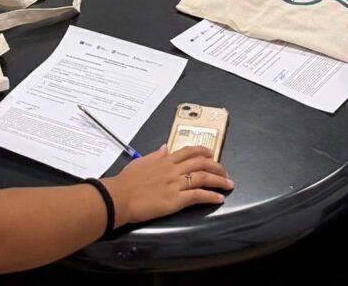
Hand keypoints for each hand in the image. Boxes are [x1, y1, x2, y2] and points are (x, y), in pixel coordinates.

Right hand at [102, 145, 232, 226]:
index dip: (204, 152)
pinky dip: (210, 196)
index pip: (189, 151)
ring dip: (219, 181)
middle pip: (201, 163)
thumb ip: (155, 155)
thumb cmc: (126, 182)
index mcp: (165, 160)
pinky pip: (197, 196)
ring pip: (203, 178)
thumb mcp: (141, 162)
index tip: (212, 155)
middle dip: (217, 167)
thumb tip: (164, 148)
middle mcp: (173, 170)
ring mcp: (175, 184)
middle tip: (225, 173)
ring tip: (228, 185)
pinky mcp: (175, 200)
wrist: (119, 197)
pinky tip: (218, 198)